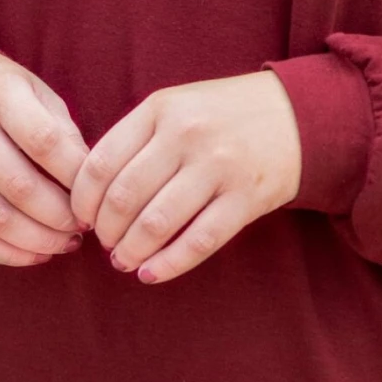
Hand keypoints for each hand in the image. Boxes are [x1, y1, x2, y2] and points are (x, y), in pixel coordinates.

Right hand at [0, 48, 90, 267]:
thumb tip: (89, 182)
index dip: (77, 175)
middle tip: (85, 224)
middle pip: (20, 187)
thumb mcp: (34, 90)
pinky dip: (8, 254)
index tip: (98, 191)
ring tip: (67, 242)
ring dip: (40, 240)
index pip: (45, 142)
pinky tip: (37, 254)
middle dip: (62, 216)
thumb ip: (62, 131)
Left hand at [68, 69, 301, 284]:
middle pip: (124, 197)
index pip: (101, 162)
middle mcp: (187, 134)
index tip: (82, 218)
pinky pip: (199, 241)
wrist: (299, 115)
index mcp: (161, 108)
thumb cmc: (224, 116)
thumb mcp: (177, 106)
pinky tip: (152, 274)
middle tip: (106, 243)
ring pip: (157, 223)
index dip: (82, 200)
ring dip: (131, 252)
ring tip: (125, 261)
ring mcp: (219, 166)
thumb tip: (90, 194)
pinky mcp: (246, 198)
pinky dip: (169, 265)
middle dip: (106, 231)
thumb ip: (136, 138)